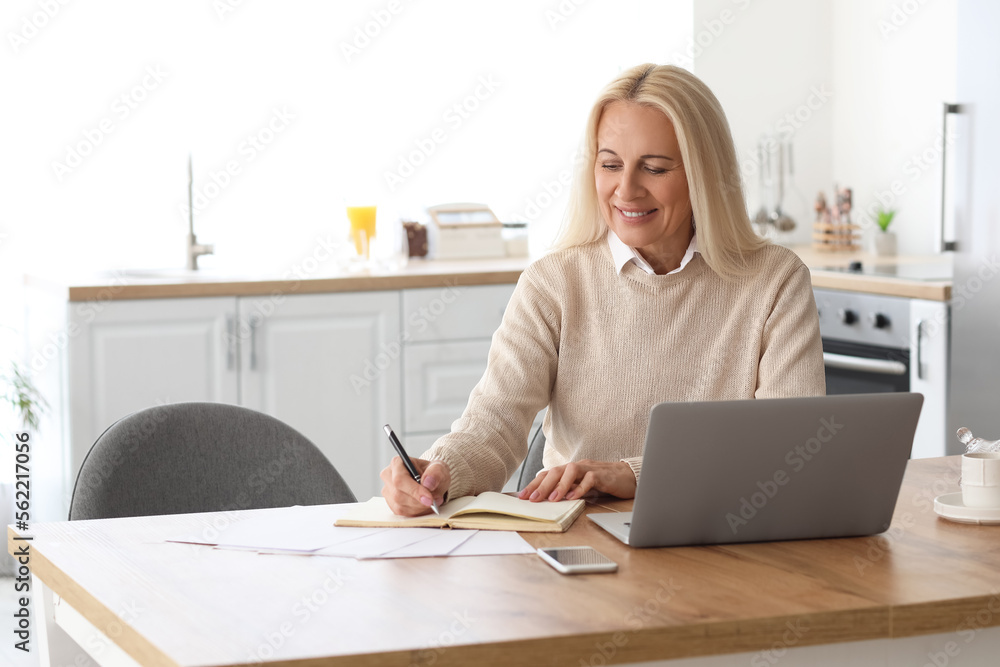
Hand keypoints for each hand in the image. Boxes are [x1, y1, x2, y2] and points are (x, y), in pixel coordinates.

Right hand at [380, 456, 450, 515]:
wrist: (431, 481)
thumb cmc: (433, 472)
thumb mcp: (439, 468)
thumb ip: (435, 473)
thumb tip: (427, 483)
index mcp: (397, 463)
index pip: (400, 479)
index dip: (414, 491)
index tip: (429, 499)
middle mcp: (388, 476)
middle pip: (398, 495)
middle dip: (419, 501)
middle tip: (435, 501)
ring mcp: (388, 491)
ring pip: (400, 506)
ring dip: (419, 507)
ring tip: (432, 501)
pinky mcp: (391, 503)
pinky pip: (402, 513)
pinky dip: (416, 512)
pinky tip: (424, 505)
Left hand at [517, 459, 635, 502]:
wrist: (628, 476)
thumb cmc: (604, 482)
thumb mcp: (581, 487)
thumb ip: (568, 490)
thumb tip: (549, 500)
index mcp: (570, 470)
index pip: (548, 474)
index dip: (534, 484)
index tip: (522, 496)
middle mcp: (578, 466)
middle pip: (556, 471)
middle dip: (541, 485)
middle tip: (531, 499)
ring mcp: (590, 469)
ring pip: (571, 471)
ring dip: (559, 485)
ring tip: (551, 499)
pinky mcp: (603, 475)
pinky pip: (590, 479)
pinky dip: (580, 488)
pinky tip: (573, 498)